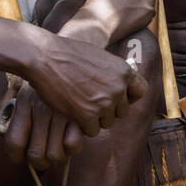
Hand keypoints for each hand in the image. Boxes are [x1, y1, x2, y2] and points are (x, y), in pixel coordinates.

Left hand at [2, 85, 85, 167]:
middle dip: (38, 163)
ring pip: (55, 155)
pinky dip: (73, 147)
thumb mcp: (24, 91)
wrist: (70, 63)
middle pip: (35, 154)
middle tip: (43, 159)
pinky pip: (73, 146)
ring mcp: (63, 114)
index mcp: (25, 102)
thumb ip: (7, 111)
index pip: (14, 141)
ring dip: (57, 156)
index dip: (14, 156)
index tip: (18, 158)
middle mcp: (42, 109)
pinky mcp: (82, 117)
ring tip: (59, 148)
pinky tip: (73, 137)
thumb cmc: (47, 81)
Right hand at [21, 33, 145, 142]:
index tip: (120, 98)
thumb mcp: (101, 57)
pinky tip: (73, 113)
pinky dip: (83, 126)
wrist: (45, 56)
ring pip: (107, 123)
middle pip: (122, 111)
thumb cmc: (68, 54)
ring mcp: (104, 104)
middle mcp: (118, 89)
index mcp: (125, 72)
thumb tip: (123, 86)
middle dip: (109, 110)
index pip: (140, 91)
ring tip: (80, 106)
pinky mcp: (87, 116)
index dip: (129, 97)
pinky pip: (92, 131)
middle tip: (92, 103)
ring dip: (96, 119)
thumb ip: (114, 72)